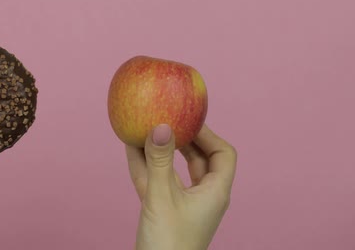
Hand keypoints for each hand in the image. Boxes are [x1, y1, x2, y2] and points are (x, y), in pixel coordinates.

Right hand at [126, 124, 236, 249]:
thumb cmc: (168, 244)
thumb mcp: (161, 197)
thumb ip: (160, 161)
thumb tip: (161, 125)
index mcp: (215, 192)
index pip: (223, 154)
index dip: (208, 134)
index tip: (187, 119)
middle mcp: (203, 196)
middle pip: (200, 159)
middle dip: (183, 138)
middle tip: (167, 118)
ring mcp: (183, 204)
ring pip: (174, 169)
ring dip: (161, 150)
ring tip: (145, 128)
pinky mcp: (165, 211)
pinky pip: (157, 181)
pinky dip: (146, 165)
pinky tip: (131, 148)